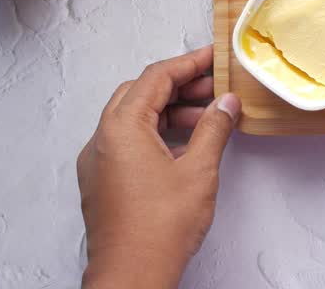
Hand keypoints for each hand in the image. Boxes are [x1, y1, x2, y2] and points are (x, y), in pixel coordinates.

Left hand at [77, 46, 241, 288]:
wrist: (131, 275)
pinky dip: (155, 134)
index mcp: (121, 127)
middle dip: (179, 86)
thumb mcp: (199, 170)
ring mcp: (98, 161)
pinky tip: (185, 146)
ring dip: (169, 112)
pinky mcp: (102, 181)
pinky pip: (127, 142)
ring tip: (207, 119)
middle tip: (214, 87)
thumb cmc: (158, 228)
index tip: (213, 57)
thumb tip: (226, 104)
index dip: (189, 63)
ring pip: (132, 118)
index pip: (156, 77)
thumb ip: (214, 129)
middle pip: (140, 93)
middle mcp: (101, 139)